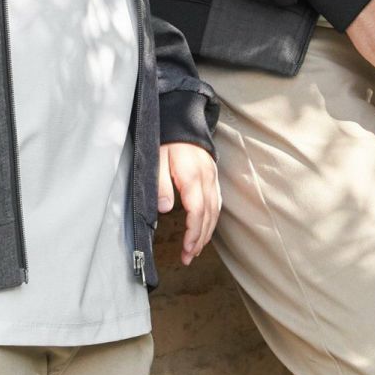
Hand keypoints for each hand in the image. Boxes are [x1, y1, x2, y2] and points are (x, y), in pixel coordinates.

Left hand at [158, 141, 220, 264]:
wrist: (182, 117)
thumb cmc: (167, 138)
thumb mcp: (157, 157)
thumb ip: (161, 183)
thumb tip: (164, 209)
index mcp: (193, 176)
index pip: (197, 211)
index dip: (193, 234)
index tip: (186, 250)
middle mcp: (207, 178)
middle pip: (209, 215)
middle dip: (200, 239)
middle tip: (189, 257)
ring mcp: (213, 177)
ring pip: (215, 210)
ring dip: (207, 232)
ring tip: (196, 250)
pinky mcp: (213, 175)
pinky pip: (217, 202)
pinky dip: (213, 219)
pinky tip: (206, 228)